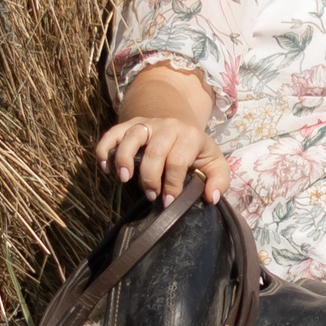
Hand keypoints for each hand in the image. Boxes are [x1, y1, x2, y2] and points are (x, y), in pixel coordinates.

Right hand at [96, 116, 230, 205]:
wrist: (180, 124)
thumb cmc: (196, 151)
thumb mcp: (214, 163)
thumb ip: (219, 180)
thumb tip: (212, 198)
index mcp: (191, 136)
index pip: (178, 161)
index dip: (172, 184)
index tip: (168, 202)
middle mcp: (168, 126)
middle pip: (155, 151)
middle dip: (150, 178)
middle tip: (151, 195)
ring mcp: (147, 123)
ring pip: (132, 136)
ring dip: (125, 159)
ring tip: (124, 179)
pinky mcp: (130, 124)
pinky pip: (113, 133)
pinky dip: (105, 149)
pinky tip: (105, 167)